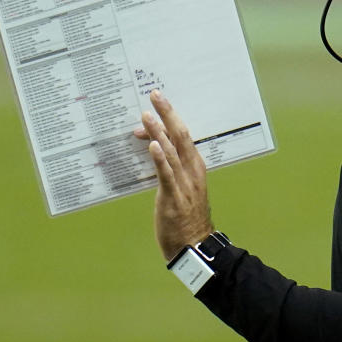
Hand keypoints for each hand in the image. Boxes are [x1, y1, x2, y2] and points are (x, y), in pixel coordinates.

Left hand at [135, 89, 212, 260]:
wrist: (195, 246)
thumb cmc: (186, 216)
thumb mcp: (181, 186)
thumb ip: (168, 166)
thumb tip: (152, 145)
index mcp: (195, 166)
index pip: (184, 135)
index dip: (171, 117)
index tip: (158, 101)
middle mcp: (192, 171)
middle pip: (180, 136)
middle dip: (167, 114)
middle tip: (155, 95)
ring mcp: (184, 184)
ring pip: (171, 152)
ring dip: (158, 132)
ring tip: (146, 116)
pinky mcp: (173, 198)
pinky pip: (166, 175)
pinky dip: (160, 158)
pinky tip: (152, 145)